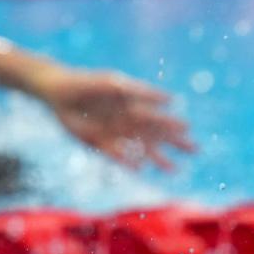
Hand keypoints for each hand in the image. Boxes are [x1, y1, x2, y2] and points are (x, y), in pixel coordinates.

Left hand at [37, 67, 193, 170]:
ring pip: (142, 150)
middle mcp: (128, 122)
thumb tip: (172, 99)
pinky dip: (129, 162)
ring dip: (157, 159)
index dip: (173, 123)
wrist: (58, 93)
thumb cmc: (88, 84)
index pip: (158, 117)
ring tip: (174, 170)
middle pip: (156, 135)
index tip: (188, 129)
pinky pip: (119, 156)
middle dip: (175, 143)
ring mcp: (116, 134)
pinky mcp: (100, 144)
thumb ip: (143, 92)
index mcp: (133, 105)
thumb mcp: (116, 84)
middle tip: (195, 150)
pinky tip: (141, 168)